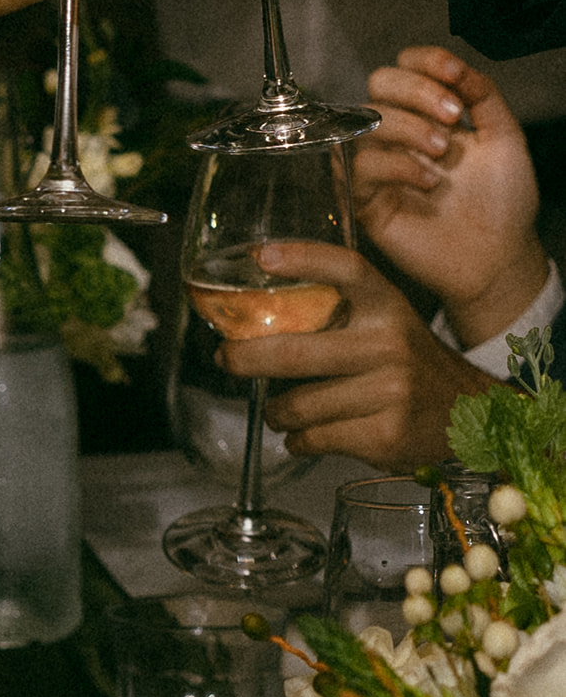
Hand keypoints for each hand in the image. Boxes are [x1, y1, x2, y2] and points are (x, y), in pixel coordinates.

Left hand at [215, 241, 496, 468]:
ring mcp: (390, 392)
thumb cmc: (407, 360)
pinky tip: (303, 436)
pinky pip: (316, 438)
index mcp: (387, 305)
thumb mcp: (385, 319)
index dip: (302, 258)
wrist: (470, 413)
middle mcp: (389, 343)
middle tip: (226, 358)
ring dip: (276, 411)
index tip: (259, 256)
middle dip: (246, 359)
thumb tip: (256, 314)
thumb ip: (338, 310)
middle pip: (296, 353)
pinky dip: (298, 440)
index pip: (346, 269)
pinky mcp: (386, 435)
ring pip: (300, 405)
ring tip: (277, 410)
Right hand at [353, 45, 546, 343]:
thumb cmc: (503, 201)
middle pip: (379, 82)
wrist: (499, 257)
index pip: (407, 66)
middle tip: (452, 116)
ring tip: (444, 151)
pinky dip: (397, 166)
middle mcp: (399, 131)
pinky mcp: (365, 198)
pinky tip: (429, 182)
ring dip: (410, 128)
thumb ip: (483, 95)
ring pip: (369, 120)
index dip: (426, 62)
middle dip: (417, 91)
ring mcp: (380, 163)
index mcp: (428, 112)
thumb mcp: (504, 137)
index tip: (455, 76)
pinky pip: (361, 166)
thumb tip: (457, 66)